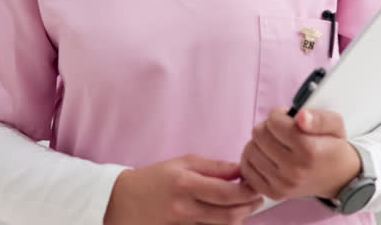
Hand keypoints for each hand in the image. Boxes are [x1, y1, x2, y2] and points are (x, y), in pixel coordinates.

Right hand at [104, 154, 263, 224]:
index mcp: (185, 184)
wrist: (124, 201)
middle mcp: (185, 208)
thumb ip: (213, 167)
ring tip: (244, 206)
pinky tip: (227, 216)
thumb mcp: (182, 163)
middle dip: (250, 207)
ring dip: (240, 217)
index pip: (226, 193)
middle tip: (257, 197)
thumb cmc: (155, 178)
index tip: (255, 185)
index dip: (247, 191)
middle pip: (229, 215)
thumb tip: (240, 169)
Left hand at [238, 107, 360, 201]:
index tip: (289, 120)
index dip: (280, 115)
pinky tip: (267, 156)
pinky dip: (253, 159)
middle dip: (268, 127)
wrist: (339, 179)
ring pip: (250, 149)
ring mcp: (282, 184)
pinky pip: (247, 169)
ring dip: (260, 142)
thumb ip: (318, 117)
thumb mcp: (335, 125)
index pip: (274, 121)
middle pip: (259, 134)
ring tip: (276, 144)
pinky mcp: (272, 193)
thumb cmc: (333, 148)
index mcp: (309, 150)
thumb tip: (301, 116)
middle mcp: (294, 170)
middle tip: (282, 132)